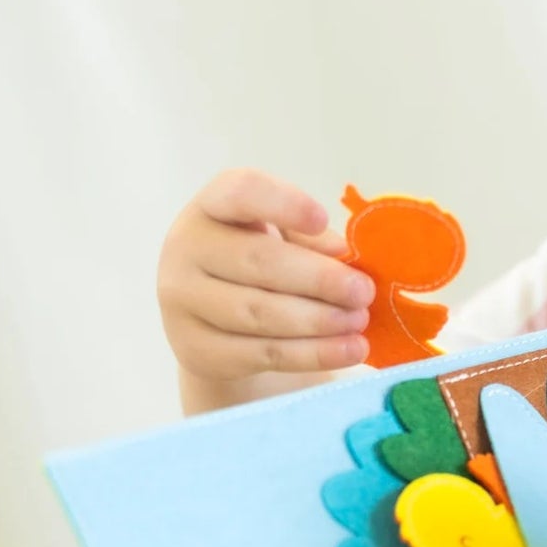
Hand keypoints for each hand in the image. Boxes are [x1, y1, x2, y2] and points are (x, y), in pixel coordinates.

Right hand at [157, 170, 373, 411]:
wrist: (211, 322)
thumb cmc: (254, 264)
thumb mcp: (276, 238)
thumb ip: (307, 241)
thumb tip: (342, 256)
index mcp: (209, 206)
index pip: (239, 192)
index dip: (284, 203)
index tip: (323, 219)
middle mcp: (186, 248)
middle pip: (256, 261)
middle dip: (319, 278)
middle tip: (362, 291)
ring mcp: (184, 302)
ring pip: (259, 313)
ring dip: (319, 320)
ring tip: (359, 321)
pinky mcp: (197, 349)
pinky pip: (262, 353)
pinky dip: (312, 353)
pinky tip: (348, 350)